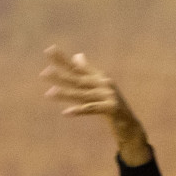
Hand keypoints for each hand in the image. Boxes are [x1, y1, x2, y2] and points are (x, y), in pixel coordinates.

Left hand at [41, 46, 151, 164]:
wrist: (130, 125)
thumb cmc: (112, 106)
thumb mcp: (99, 87)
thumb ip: (87, 72)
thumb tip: (76, 55)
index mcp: (99, 77)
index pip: (77, 67)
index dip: (63, 59)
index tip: (48, 50)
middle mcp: (103, 84)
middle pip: (78, 79)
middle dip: (61, 76)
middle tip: (44, 73)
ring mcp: (108, 95)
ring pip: (82, 95)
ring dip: (65, 94)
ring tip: (49, 93)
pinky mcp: (112, 109)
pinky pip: (92, 109)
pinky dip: (79, 110)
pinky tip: (66, 112)